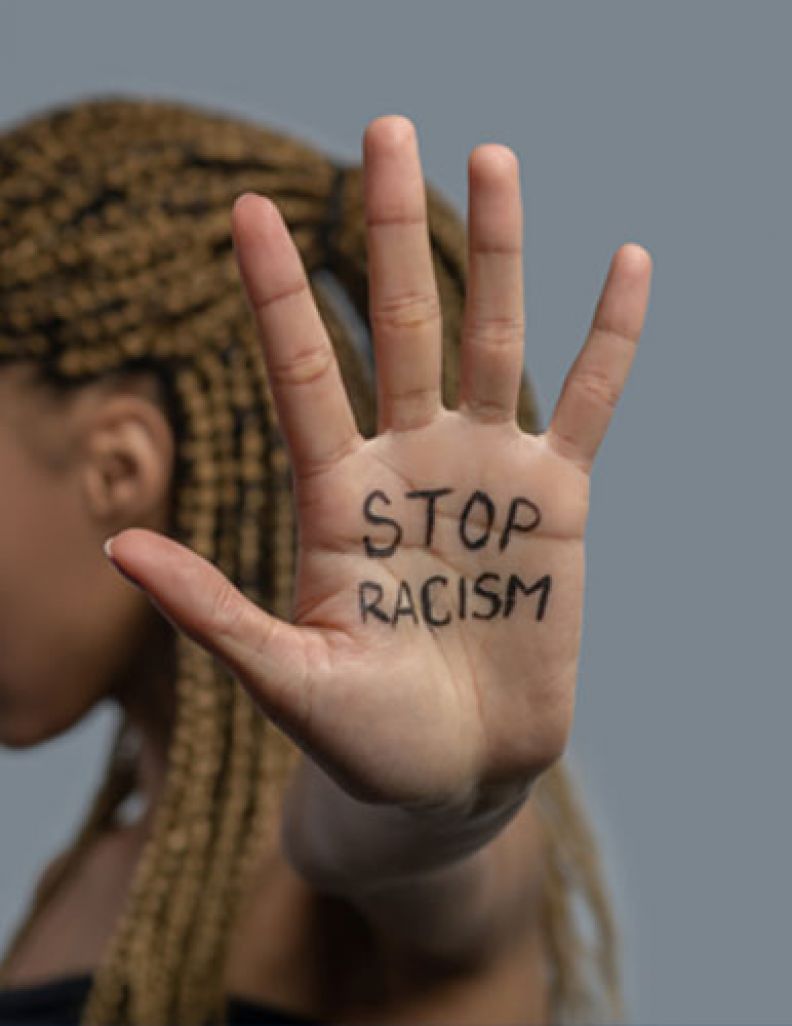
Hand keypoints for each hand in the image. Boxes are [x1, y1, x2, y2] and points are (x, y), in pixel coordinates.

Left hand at [105, 115, 651, 819]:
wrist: (455, 774)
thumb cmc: (364, 736)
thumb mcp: (286, 676)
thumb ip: (213, 611)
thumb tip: (117, 546)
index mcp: (338, 496)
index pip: (303, 371)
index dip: (280, 293)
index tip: (249, 209)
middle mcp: (409, 463)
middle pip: (398, 323)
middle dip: (388, 231)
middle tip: (382, 129)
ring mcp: (484, 474)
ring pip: (490, 340)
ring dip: (495, 251)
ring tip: (491, 155)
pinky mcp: (555, 504)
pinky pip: (587, 404)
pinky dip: (609, 340)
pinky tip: (625, 262)